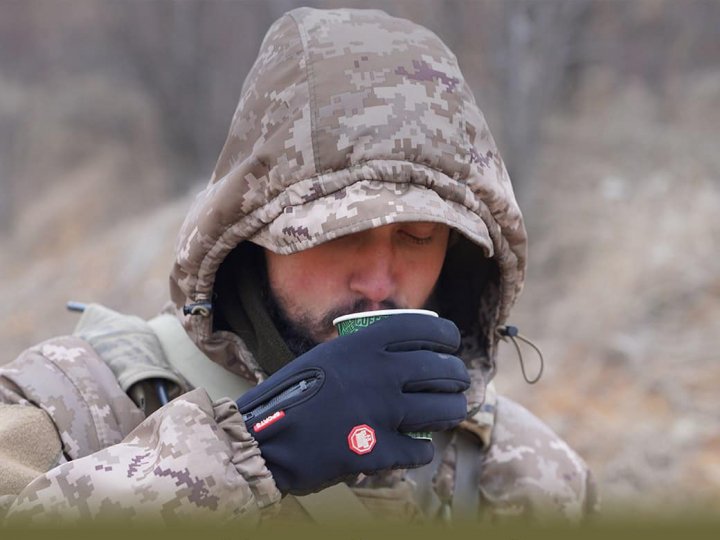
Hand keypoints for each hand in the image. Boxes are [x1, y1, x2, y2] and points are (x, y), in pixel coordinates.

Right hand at [236, 314, 469, 494]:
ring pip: (442, 409)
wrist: (264, 438)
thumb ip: (363, 353)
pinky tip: (417, 447)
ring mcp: (381, 413)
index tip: (453, 342)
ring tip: (453, 410)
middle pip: (441, 370)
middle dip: (457, 375)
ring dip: (453, 410)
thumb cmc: (292, 395)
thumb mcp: (326, 357)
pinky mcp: (378, 451)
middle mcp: (379, 373)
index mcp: (363, 345)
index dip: (446, 334)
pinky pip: (420, 449)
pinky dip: (422, 449)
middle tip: (458, 380)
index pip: (423, 329)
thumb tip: (402, 350)